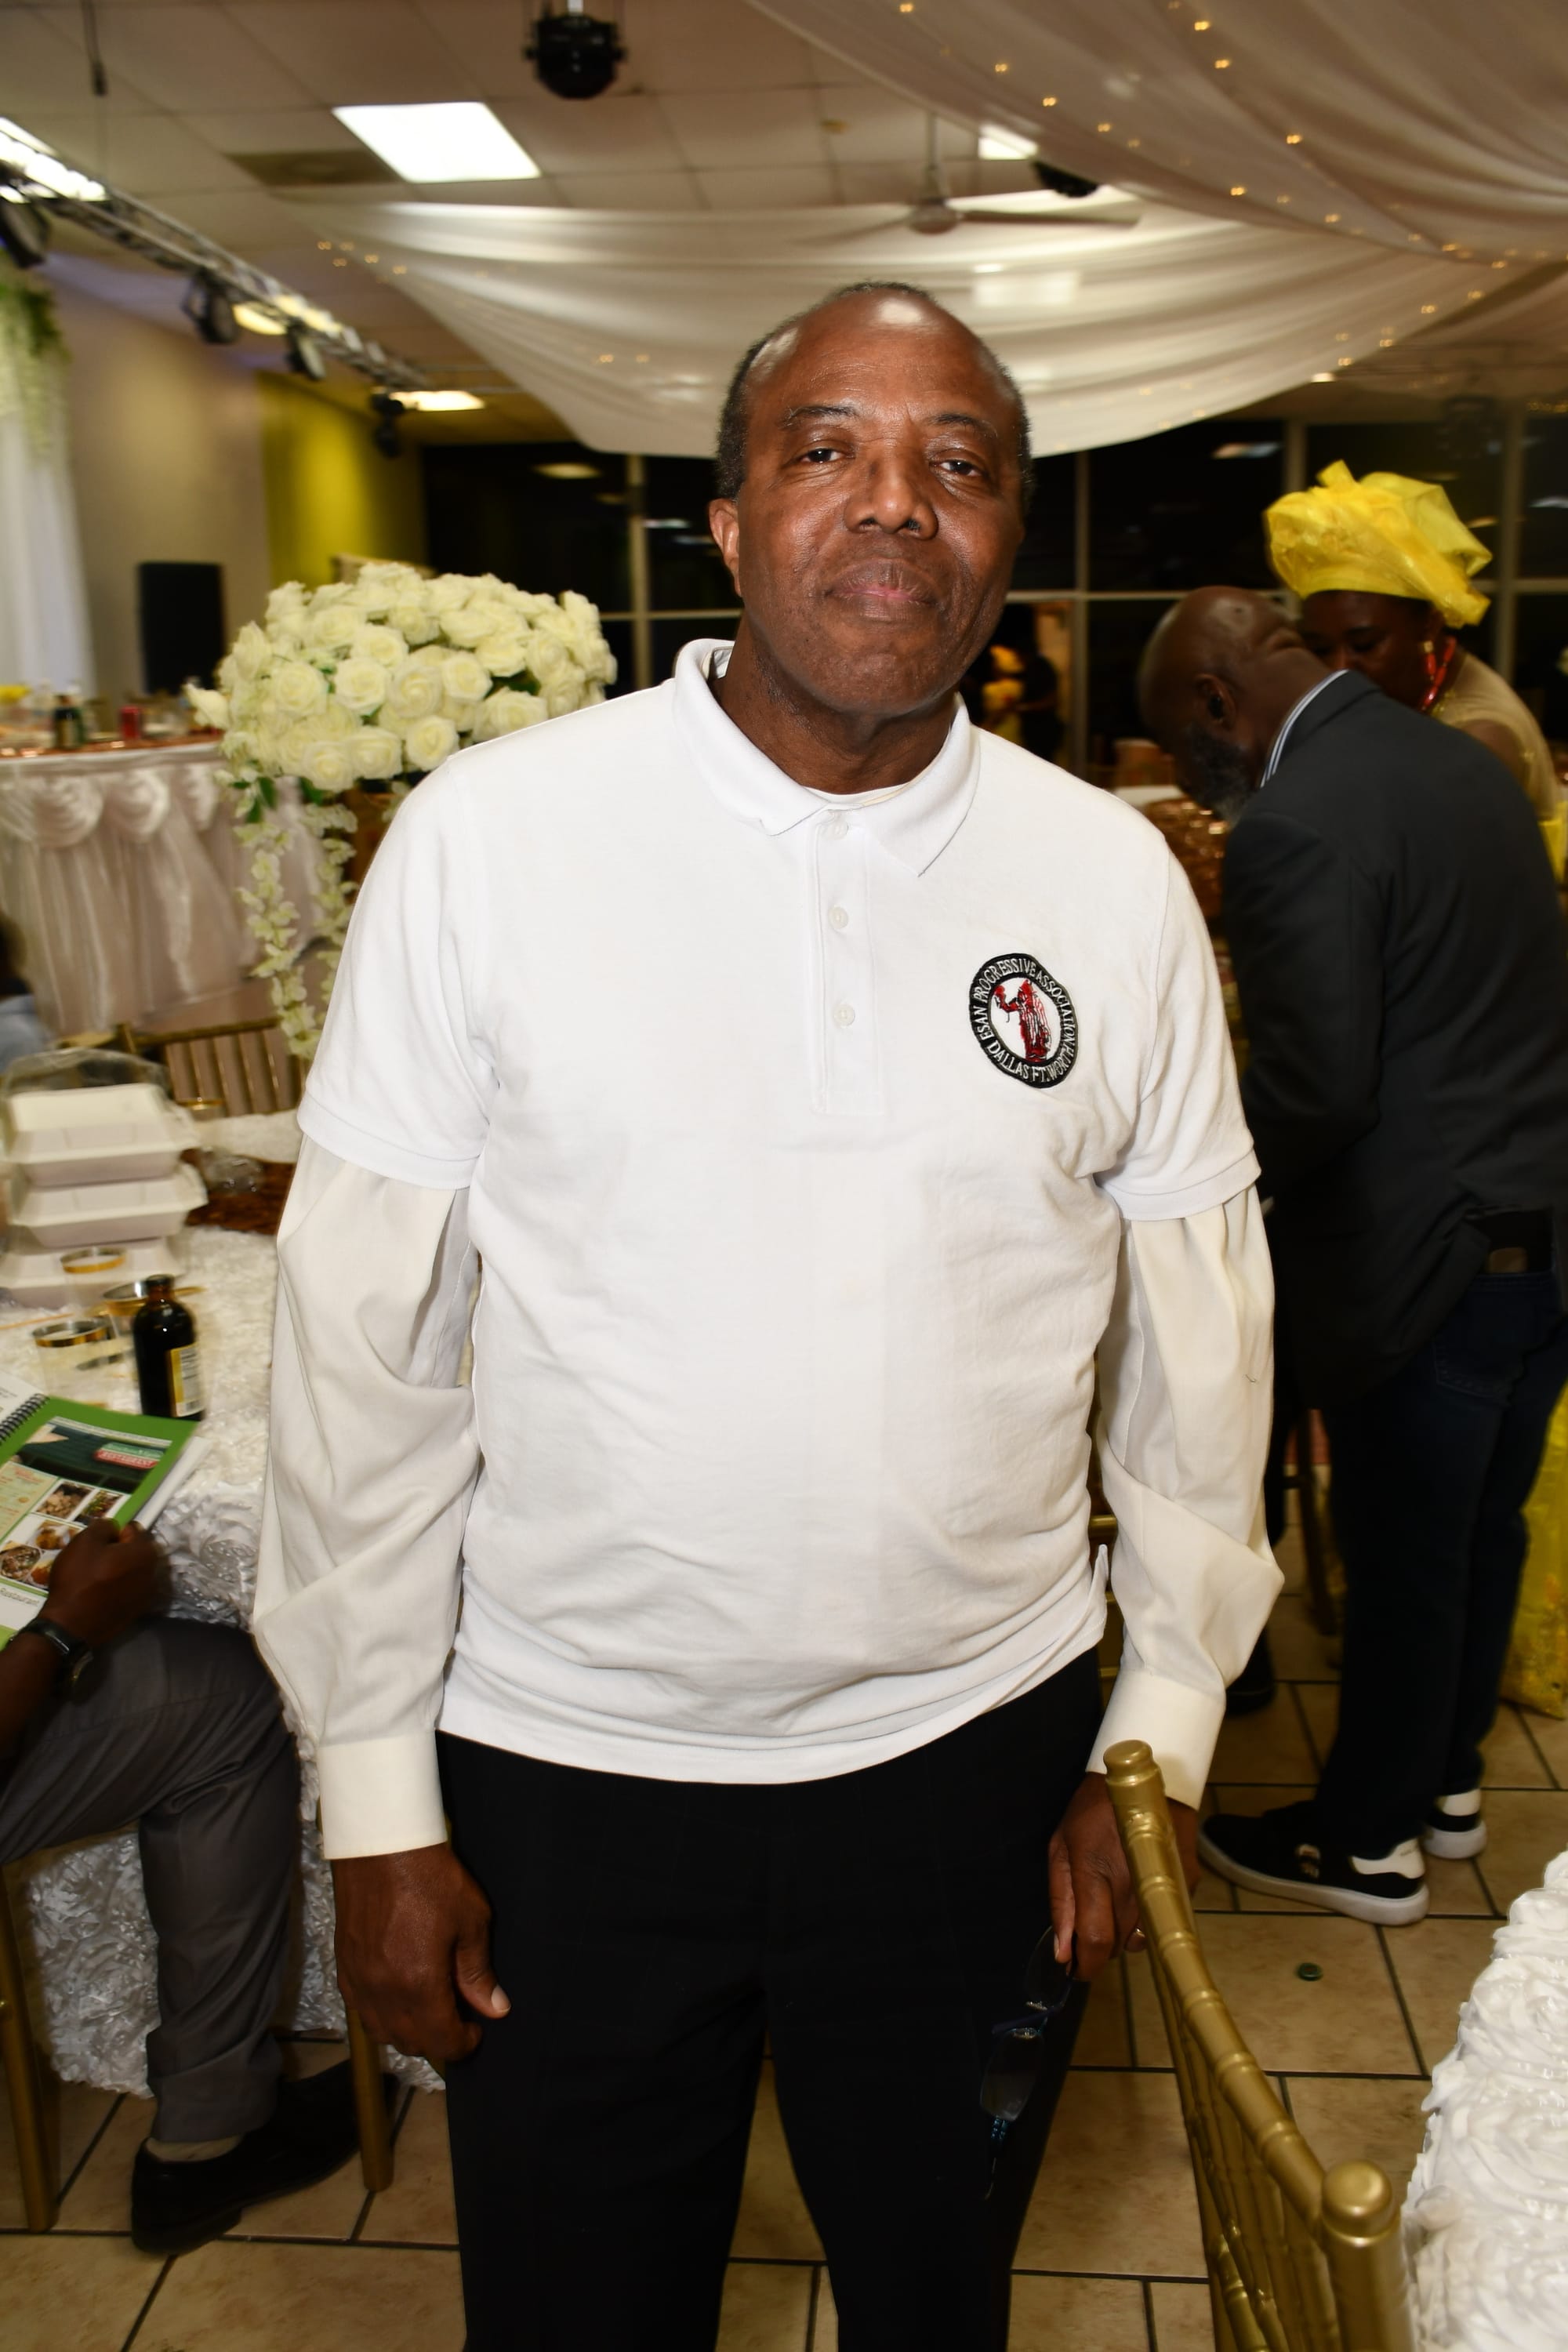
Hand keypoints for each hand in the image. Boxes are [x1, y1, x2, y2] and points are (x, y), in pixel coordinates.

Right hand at [40, 1520, 161, 1647]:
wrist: (71, 1625)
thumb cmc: (78, 1579)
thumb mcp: (84, 1542)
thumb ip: (104, 1526)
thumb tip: (113, 1528)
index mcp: (145, 1552)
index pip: (133, 1530)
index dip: (114, 1533)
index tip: (97, 1544)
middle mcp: (154, 1572)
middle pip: (137, 1551)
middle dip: (120, 1551)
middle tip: (95, 1560)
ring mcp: (148, 1594)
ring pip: (134, 1571)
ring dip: (121, 1569)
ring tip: (98, 1578)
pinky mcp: (138, 1611)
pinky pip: (131, 1589)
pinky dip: (121, 1587)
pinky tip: (103, 1593)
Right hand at [332, 1845, 508, 2066]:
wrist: (381, 1846)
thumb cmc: (430, 1878)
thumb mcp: (470, 1921)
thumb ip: (479, 1972)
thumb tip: (495, 2008)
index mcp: (419, 1984)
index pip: (442, 2041)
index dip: (464, 2044)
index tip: (477, 2030)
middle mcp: (384, 1992)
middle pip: (411, 2044)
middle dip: (438, 2039)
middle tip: (458, 2016)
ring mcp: (360, 1982)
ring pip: (383, 2032)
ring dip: (408, 2032)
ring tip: (429, 2007)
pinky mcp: (344, 1968)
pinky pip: (361, 2011)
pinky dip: (382, 2014)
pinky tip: (399, 1994)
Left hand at [1047, 1772, 1198, 1981]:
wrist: (1144, 1778)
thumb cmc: (1093, 1811)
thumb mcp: (1061, 1846)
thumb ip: (1062, 1902)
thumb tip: (1063, 1952)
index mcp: (1096, 1870)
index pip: (1096, 1939)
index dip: (1085, 1965)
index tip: (1075, 1971)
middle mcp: (1132, 1882)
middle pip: (1117, 1944)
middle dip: (1099, 1945)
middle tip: (1091, 1920)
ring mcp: (1164, 1883)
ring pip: (1141, 1939)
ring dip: (1124, 1934)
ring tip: (1115, 1902)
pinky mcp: (1186, 1883)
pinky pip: (1162, 1920)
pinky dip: (1147, 1918)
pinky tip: (1137, 1889)